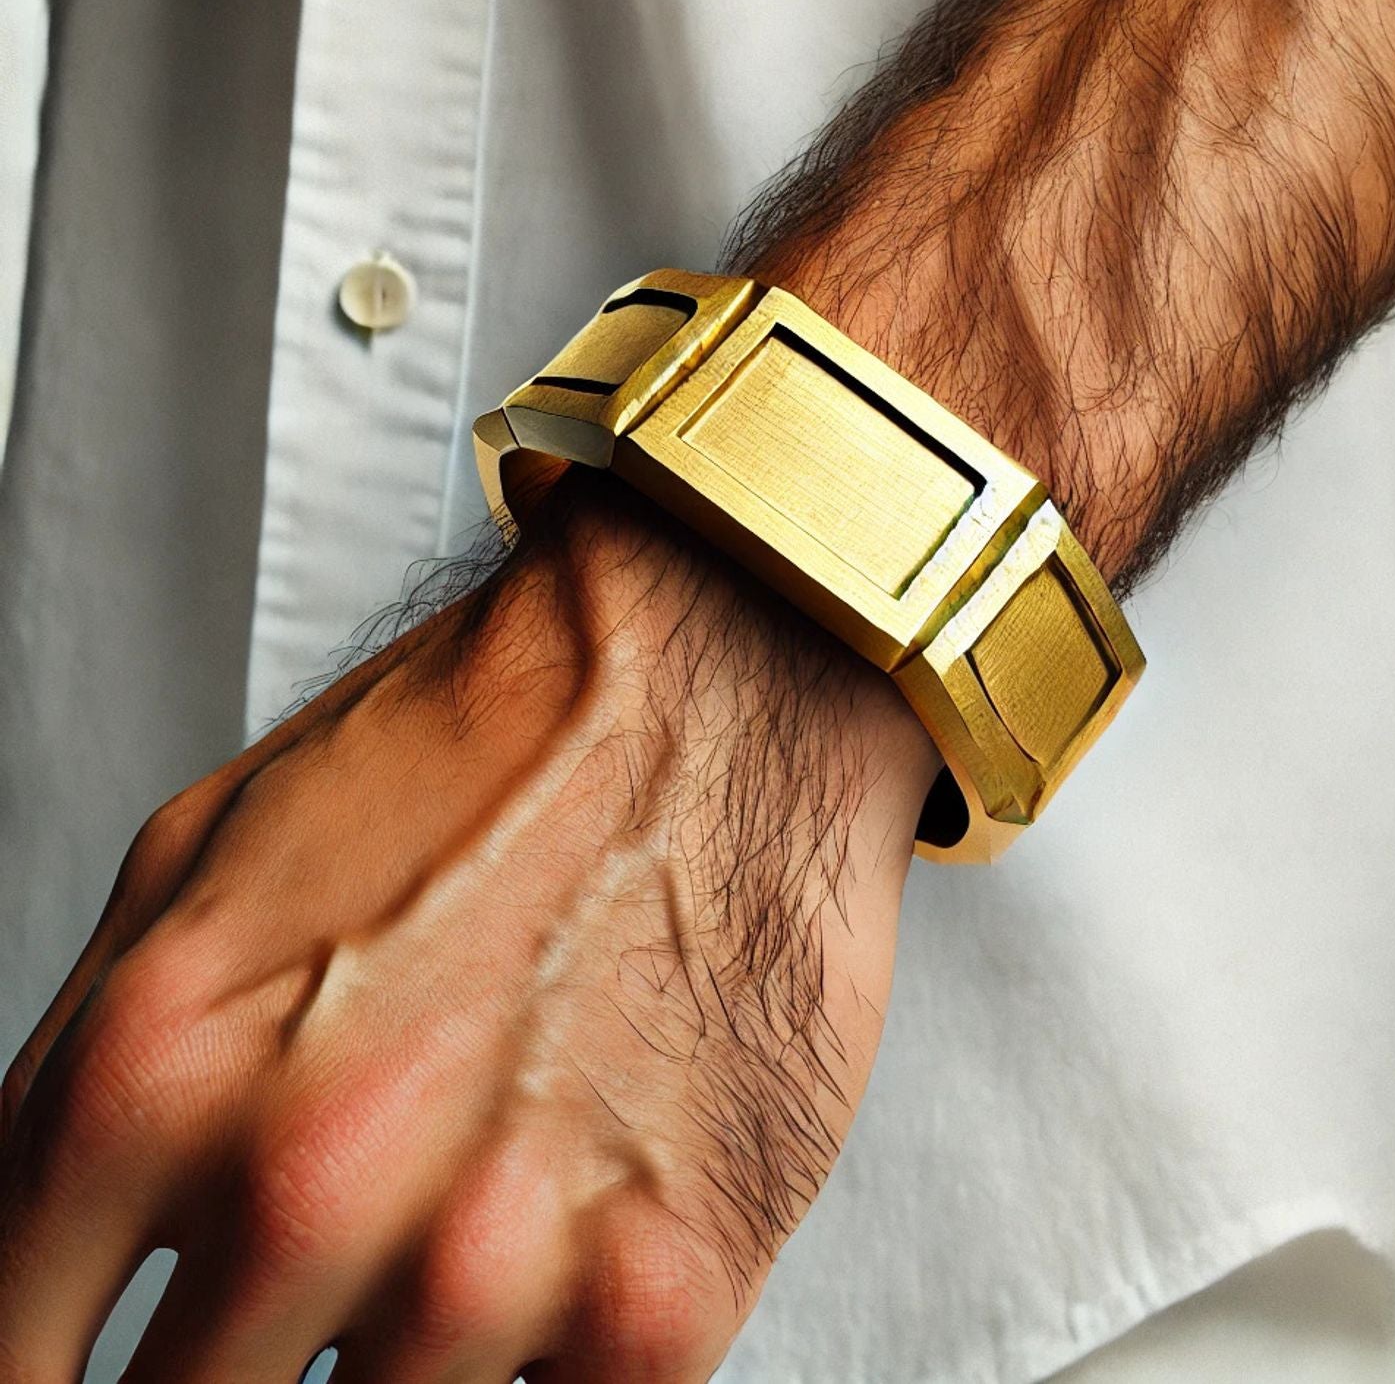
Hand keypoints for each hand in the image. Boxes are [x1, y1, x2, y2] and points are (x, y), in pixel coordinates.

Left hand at [0, 473, 935, 1381]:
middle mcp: (311, 1179)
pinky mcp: (659, 1304)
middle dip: (224, 1376)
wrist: (718, 684)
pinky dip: (519, 1376)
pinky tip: (542, 1261)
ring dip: (385, 1372)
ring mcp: (490, 1260)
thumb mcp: (201, 863)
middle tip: (287, 1310)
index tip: (107, 1369)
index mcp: (159, 1071)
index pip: (8, 1369)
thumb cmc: (486, 756)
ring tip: (446, 1228)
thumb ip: (76, 1082)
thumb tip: (34, 1281)